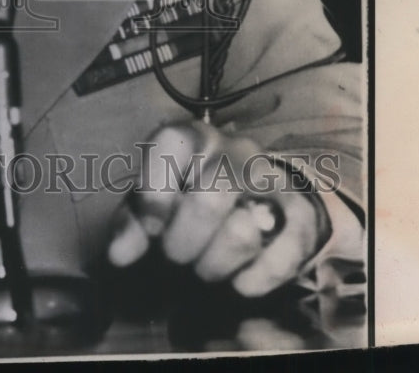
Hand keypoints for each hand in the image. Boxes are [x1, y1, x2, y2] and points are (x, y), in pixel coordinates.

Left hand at [107, 122, 326, 295]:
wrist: (260, 194)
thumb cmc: (193, 194)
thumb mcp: (157, 198)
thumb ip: (134, 221)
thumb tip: (118, 254)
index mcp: (194, 135)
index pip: (172, 145)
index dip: (155, 193)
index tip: (150, 229)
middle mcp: (236, 150)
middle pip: (208, 201)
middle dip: (182, 243)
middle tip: (175, 255)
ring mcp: (272, 181)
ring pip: (242, 233)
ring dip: (214, 265)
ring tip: (205, 266)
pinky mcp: (300, 215)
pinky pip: (282, 257)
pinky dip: (254, 280)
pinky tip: (239, 282)